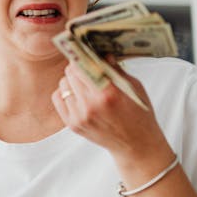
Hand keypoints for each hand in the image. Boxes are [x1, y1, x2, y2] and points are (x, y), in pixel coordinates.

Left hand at [51, 58, 171, 165]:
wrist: (136, 145)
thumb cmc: (139, 114)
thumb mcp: (133, 87)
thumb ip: (114, 69)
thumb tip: (101, 52)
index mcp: (109, 93)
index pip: (83, 64)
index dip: (82, 56)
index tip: (84, 52)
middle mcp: (91, 105)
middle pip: (71, 72)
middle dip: (78, 66)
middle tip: (86, 66)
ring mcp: (80, 116)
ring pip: (63, 84)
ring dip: (71, 80)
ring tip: (84, 83)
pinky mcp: (72, 124)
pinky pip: (58, 98)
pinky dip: (65, 92)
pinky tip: (76, 93)